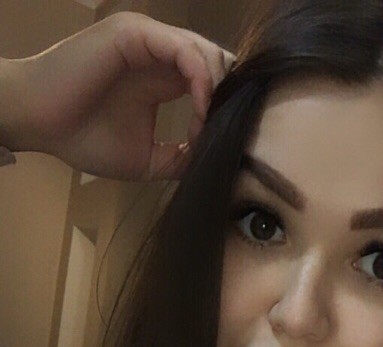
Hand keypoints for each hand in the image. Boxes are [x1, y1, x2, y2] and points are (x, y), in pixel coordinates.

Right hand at [1, 12, 235, 180]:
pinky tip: (200, 109)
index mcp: (163, 76)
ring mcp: (148, 39)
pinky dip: (201, 80)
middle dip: (229, 98)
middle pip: (217, 64)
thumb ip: (179, 158)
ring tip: (210, 125)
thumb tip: (212, 162)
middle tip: (227, 132)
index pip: (212, 81)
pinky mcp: (136, 34)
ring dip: (217, 91)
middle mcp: (159, 53)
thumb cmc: (81, 137)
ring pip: (206, 53)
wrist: (39, 123)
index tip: (224, 144)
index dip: (226, 110)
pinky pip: (184, 50)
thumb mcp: (144, 159)